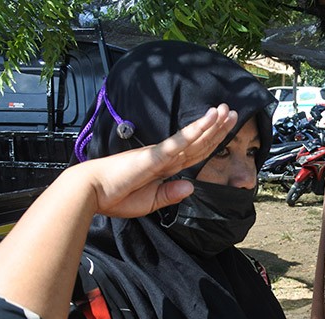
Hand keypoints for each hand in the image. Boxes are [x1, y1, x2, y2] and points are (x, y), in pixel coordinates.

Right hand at [81, 104, 236, 217]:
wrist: (91, 193)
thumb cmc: (114, 196)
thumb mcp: (150, 202)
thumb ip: (171, 194)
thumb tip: (192, 187)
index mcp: (164, 166)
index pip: (195, 154)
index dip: (211, 141)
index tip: (224, 130)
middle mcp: (165, 157)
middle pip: (199, 142)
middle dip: (217, 128)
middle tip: (233, 113)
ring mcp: (161, 154)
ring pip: (193, 138)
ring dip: (212, 124)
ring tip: (227, 111)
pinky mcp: (154, 155)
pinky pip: (180, 142)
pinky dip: (196, 130)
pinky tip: (209, 119)